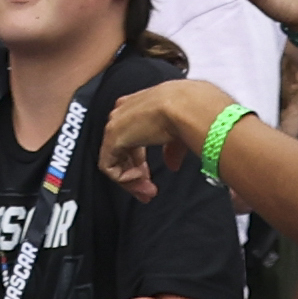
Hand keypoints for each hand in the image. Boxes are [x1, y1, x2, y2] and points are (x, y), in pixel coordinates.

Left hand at [94, 78, 231, 197]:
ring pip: (115, 160)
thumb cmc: (188, 110)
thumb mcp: (179, 133)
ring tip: (147, 192)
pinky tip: (141, 179)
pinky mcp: (112, 137)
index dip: (139, 162)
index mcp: (137, 106)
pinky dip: (124, 178)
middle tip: (149, 192)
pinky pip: (109, 166)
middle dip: (136, 175)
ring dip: (131, 181)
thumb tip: (172, 164)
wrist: (185, 106)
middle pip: (122, 151)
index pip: (132, 139)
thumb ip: (172, 149)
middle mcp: (123, 113)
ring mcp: (116, 124)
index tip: (150, 179)